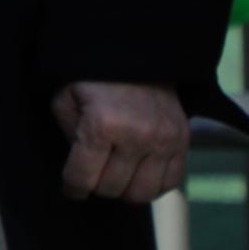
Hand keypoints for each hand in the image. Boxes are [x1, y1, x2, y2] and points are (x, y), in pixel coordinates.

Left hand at [55, 81, 189, 202]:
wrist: (136, 55)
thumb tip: (78, 170)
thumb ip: (68, 136)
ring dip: (124, 190)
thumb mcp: (65, 100)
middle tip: (92, 174)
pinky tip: (138, 176)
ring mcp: (164, 141)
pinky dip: (152, 187)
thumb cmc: (92, 79)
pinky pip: (171, 183)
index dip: (72, 188)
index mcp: (102, 125)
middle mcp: (137, 136)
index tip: (71, 189)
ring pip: (141, 193)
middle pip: (111, 188)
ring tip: (114, 176)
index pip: (83, 177)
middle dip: (96, 186)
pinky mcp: (182, 141)